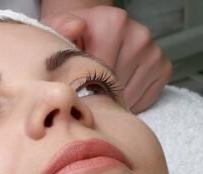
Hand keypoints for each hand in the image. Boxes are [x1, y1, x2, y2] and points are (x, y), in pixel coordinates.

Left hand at [42, 5, 171, 112]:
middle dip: (96, 94)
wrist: (94, 32)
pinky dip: (128, 102)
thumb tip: (75, 27)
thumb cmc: (73, 38)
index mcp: (113, 23)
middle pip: (114, 86)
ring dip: (111, 100)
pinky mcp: (162, 68)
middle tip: (83, 90)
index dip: (82, 86)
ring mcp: (153, 52)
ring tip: (98, 89)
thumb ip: (59, 29)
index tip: (73, 86)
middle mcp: (139, 35)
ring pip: (128, 96)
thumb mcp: (57, 30)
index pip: (99, 71)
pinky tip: (115, 91)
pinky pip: (144, 99)